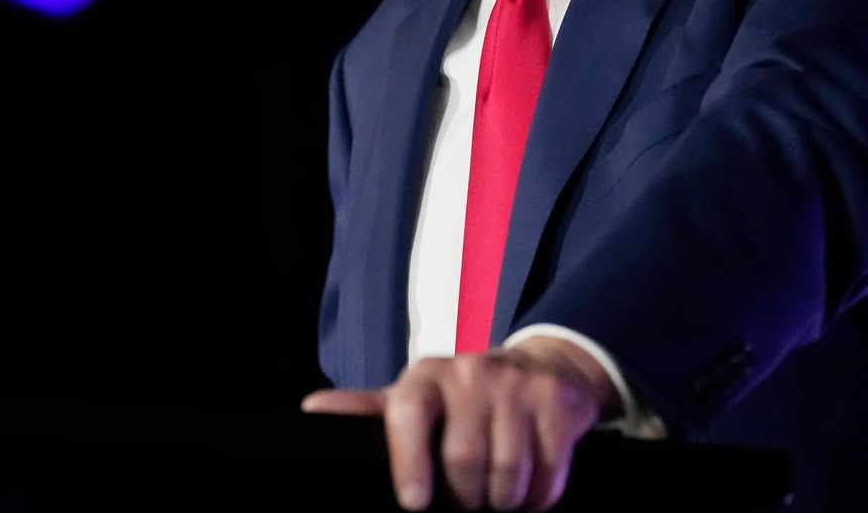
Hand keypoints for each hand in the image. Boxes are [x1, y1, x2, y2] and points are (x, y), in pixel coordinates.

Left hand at [301, 336, 620, 510]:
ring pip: (508, 472)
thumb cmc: (465, 398)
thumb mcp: (417, 399)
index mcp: (426, 376)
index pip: (409, 413)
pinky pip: (546, 473)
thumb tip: (311, 410)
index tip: (416, 503)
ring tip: (496, 496)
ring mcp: (516, 385)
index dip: (410, 461)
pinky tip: (529, 487)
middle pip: (464, 458)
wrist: (543, 368)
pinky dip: (537, 497)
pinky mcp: (556, 402)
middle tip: (467, 501)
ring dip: (504, 502)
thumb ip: (369, 411)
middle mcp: (471, 371)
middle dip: (466, 497)